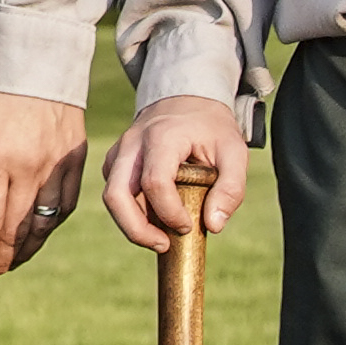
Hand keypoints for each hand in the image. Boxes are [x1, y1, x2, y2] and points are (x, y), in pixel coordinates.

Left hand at [0, 88, 93, 284]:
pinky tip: (36, 235)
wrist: (33, 55)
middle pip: (15, 231)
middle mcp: (28, 167)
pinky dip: (50, 227)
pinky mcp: (76, 158)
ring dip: (25, 250)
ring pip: (44, 225)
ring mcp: (56, 164)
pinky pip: (66, 206)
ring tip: (8, 262)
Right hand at [102, 93, 253, 252]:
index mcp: (163, 137)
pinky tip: (154, 218)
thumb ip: (231, 188)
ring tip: (160, 238)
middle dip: (135, 230)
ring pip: (111, 196)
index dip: (169, 212)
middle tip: (163, 246)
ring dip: (131, 224)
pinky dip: (130, 212)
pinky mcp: (116, 161)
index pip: (155, 182)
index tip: (188, 226)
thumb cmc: (211, 127)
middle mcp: (133, 143)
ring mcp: (120, 151)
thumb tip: (214, 226)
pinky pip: (114, 192)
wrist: (187, 98)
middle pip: (116, 194)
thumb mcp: (234, 151)